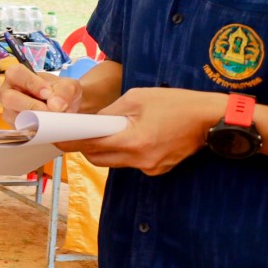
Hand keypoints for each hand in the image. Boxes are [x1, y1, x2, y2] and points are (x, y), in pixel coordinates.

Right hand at [0, 65, 82, 122]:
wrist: (65, 109)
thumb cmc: (61, 92)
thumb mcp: (69, 86)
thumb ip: (65, 91)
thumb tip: (55, 106)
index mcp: (17, 76)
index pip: (16, 74)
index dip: (31, 83)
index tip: (48, 93)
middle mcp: (8, 93)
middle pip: (8, 98)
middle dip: (31, 105)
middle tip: (50, 110)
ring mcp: (9, 111)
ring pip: (13, 117)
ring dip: (35, 119)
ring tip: (52, 120)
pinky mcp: (15, 127)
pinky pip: (20, 131)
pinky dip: (36, 130)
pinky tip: (47, 128)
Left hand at [59, 87, 224, 175]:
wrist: (211, 119)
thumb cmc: (176, 103)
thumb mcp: (137, 98)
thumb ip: (110, 113)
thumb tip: (90, 122)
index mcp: (133, 141)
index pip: (91, 146)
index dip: (70, 141)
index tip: (56, 137)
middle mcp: (140, 159)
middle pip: (98, 158)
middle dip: (85, 145)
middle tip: (80, 131)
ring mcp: (150, 167)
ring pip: (113, 162)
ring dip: (105, 149)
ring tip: (109, 130)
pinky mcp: (158, 169)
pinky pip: (130, 163)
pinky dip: (124, 152)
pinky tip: (132, 136)